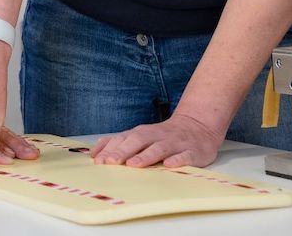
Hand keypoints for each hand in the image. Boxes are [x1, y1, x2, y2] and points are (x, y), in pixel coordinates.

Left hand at [89, 113, 222, 168]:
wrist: (197, 126)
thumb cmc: (162, 136)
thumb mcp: (140, 135)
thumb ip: (120, 143)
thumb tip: (95, 153)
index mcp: (142, 133)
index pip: (123, 139)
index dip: (109, 149)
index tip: (97, 160)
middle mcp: (156, 136)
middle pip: (138, 142)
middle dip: (122, 152)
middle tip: (110, 162)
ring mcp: (174, 143)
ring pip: (159, 148)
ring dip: (145, 156)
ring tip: (133, 164)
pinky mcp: (191, 152)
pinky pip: (184, 156)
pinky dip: (177, 160)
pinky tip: (169, 165)